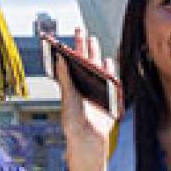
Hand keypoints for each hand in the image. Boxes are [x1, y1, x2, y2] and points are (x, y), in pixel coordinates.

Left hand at [57, 28, 115, 168]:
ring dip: (96, 54)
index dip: (71, 48)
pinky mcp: (108, 97)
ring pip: (97, 67)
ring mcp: (96, 90)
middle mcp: (84, 85)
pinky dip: (111, 70)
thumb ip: (65, 79)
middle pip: (84, 61)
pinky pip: (110, 80)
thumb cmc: (74, 123)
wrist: (89, 140)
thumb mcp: (68, 98)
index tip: (67, 35)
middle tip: (80, 29)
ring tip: (94, 39)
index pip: (71, 62)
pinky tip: (110, 59)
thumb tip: (59, 58)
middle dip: (83, 45)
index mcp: (72, 85)